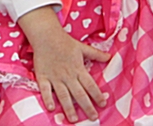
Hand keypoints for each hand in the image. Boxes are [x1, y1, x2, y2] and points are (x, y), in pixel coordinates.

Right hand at [20, 8, 109, 122]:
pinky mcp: (43, 76)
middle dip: (87, 107)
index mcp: (78, 68)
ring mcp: (55, 77)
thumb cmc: (65, 42)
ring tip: (73, 119)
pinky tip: (51, 108)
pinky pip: (45, 90)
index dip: (97, 95)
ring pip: (63, 95)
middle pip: (79, 94)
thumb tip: (109, 57)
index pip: (90, 85)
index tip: (103, 104)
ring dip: (68, 108)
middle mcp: (68, 75)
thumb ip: (96, 54)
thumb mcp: (82, 47)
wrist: (46, 35)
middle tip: (93, 118)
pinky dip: (48, 99)